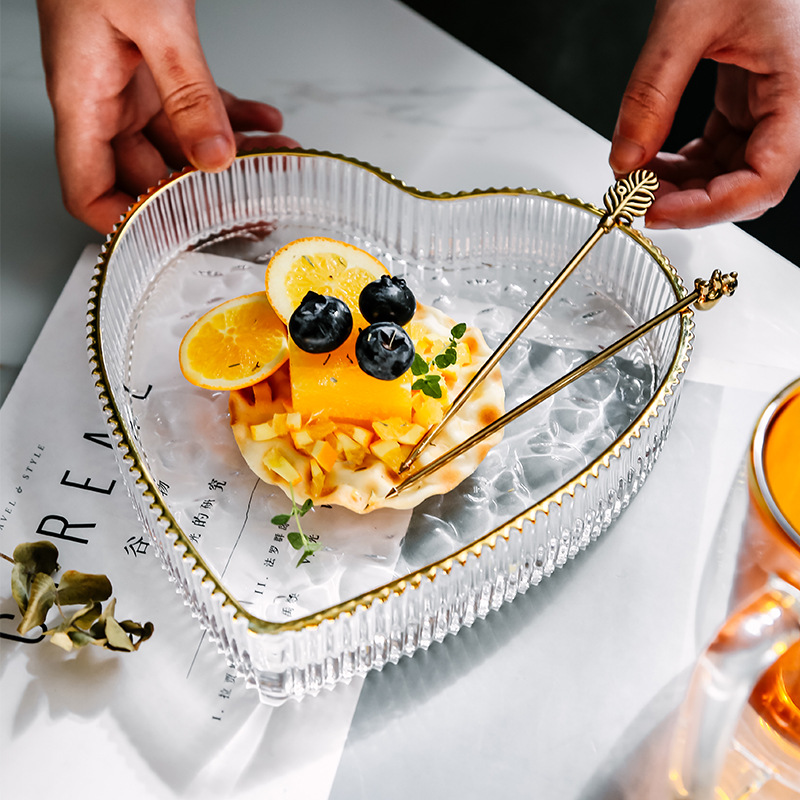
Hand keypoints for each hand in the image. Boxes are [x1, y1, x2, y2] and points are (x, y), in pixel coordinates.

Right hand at [37, 0, 297, 232]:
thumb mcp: (152, 21)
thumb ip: (187, 92)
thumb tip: (214, 156)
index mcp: (83, 100)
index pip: (90, 192)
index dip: (126, 225)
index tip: (173, 238)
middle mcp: (104, 102)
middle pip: (149, 176)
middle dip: (204, 194)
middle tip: (252, 204)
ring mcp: (131, 87)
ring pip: (183, 145)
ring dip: (231, 156)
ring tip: (275, 161)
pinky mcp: (156, 69)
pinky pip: (197, 109)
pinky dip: (232, 117)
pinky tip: (265, 122)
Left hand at [609, 0, 799, 227]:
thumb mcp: (687, 18)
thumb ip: (652, 93)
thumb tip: (624, 160)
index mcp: (798, 84)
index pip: (765, 178)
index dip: (710, 207)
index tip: (656, 211)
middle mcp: (791, 100)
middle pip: (745, 183)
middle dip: (687, 199)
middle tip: (634, 197)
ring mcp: (770, 101)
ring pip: (729, 171)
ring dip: (680, 185)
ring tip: (634, 179)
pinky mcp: (747, 96)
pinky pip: (719, 147)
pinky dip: (682, 163)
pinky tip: (649, 160)